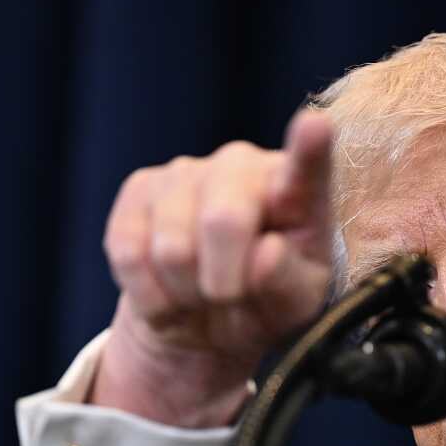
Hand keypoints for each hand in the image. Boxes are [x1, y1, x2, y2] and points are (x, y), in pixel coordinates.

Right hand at [91, 109, 334, 426]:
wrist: (207, 318)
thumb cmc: (264, 302)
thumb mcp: (291, 305)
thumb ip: (287, 283)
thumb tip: (267, 252)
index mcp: (299, 191)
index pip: (308, 167)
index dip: (309, 148)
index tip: (315, 126)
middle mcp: (244, 164)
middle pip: (224, 220)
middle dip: (224, 282)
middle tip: (230, 299)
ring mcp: (188, 170)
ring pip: (172, 249)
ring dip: (186, 293)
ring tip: (203, 295)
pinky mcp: (140, 188)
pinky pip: (130, 253)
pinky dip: (152, 294)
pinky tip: (171, 291)